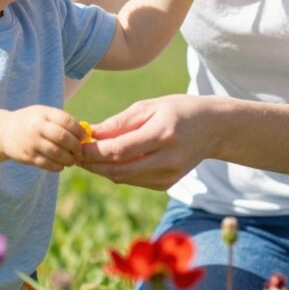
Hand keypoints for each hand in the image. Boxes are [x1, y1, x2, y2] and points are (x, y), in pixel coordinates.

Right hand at [1, 106, 85, 172]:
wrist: (5, 132)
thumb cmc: (32, 122)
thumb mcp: (44, 114)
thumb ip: (61, 121)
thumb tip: (84, 134)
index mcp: (43, 114)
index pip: (66, 121)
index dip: (79, 130)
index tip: (83, 137)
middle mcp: (37, 127)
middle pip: (62, 137)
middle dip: (75, 146)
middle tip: (79, 151)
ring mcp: (31, 142)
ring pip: (56, 153)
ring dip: (68, 159)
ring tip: (71, 159)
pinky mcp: (28, 157)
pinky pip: (47, 164)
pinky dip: (58, 166)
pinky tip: (61, 165)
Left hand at [78, 94, 213, 190]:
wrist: (214, 129)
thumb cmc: (179, 110)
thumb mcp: (150, 106)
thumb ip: (120, 122)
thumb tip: (92, 133)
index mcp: (162, 134)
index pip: (118, 150)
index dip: (93, 152)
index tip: (76, 146)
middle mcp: (167, 158)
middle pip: (118, 170)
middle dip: (92, 165)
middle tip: (74, 155)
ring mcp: (169, 175)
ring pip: (124, 178)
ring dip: (102, 169)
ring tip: (88, 157)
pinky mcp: (167, 183)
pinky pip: (134, 181)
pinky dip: (119, 172)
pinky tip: (110, 161)